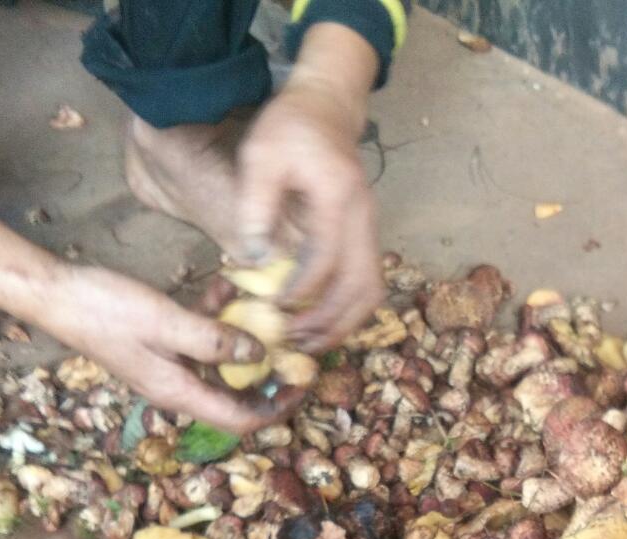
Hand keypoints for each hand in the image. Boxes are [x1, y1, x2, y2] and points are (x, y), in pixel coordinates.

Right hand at [0, 203, 298, 432]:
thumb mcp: (167, 322)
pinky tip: (224, 288)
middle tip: (297, 351)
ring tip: (266, 313)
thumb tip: (260, 356)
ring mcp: (168, 367)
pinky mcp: (160, 345)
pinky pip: (200, 341)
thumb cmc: (106, 309)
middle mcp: (177, 387)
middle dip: (268, 377)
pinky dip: (216, 321)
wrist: (56, 294)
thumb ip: (214, 341)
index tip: (304, 386)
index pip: (240, 420)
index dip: (276, 409)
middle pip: (235, 396)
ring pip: (221, 365)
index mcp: (180, 393)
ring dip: (244, 342)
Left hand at [236, 23, 383, 350]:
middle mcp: (364, 217)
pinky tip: (321, 322)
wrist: (327, 108)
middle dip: (328, 321)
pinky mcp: (368, 238)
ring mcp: (371, 229)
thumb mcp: (260, 155)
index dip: (301, 290)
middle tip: (294, 341)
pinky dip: (348, 311)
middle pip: (360, 287)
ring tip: (309, 342)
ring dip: (343, 324)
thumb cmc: (290, 128)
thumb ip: (256, 206)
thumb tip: (256, 262)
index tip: (273, 308)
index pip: (326, 258)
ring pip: (371, 292)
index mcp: (337, 196)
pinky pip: (368, 286)